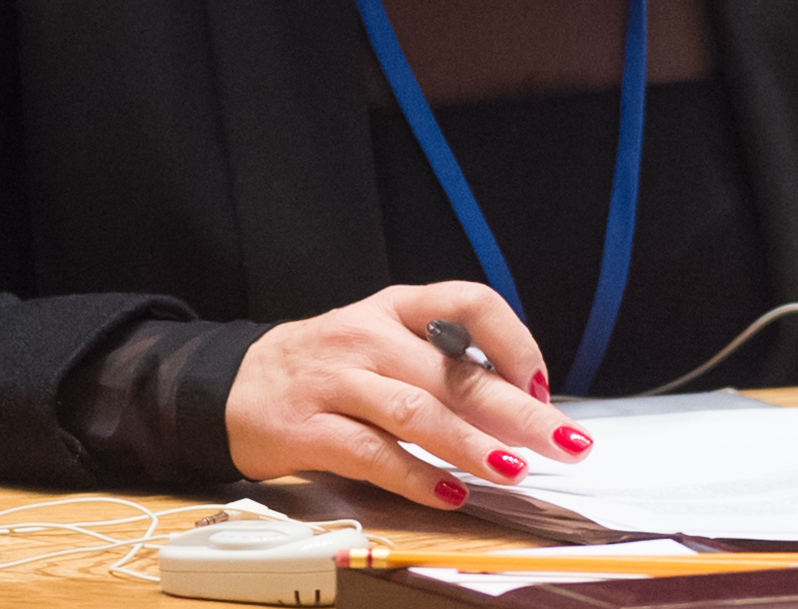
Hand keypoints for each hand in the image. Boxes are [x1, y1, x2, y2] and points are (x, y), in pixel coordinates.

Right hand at [226, 282, 591, 505]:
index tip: (540, 383)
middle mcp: (367, 336)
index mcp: (395, 307)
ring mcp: (335, 380)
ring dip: (471, 445)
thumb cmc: (328, 368)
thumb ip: (440, 363)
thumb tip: (519, 404)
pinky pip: (371, 454)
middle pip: (452, 371)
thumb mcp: (383, 343)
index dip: (513, 341)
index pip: (467, 303)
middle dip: (515, 410)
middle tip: (562, 442)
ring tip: (512, 469)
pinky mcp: (307, 428)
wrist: (235, 385)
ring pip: (415, 411)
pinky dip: (416, 476)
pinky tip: (450, 493)